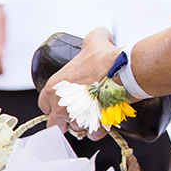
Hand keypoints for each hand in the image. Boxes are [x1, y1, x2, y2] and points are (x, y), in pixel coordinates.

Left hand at [38, 26, 120, 140]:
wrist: (126, 71)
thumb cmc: (107, 58)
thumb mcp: (95, 39)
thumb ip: (92, 37)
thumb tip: (100, 35)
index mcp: (54, 88)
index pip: (44, 103)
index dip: (55, 102)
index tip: (65, 100)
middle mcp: (60, 106)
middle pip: (55, 121)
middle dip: (65, 118)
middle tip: (78, 110)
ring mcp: (75, 119)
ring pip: (74, 129)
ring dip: (82, 124)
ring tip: (94, 114)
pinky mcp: (92, 127)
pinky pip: (92, 135)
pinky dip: (98, 130)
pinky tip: (103, 121)